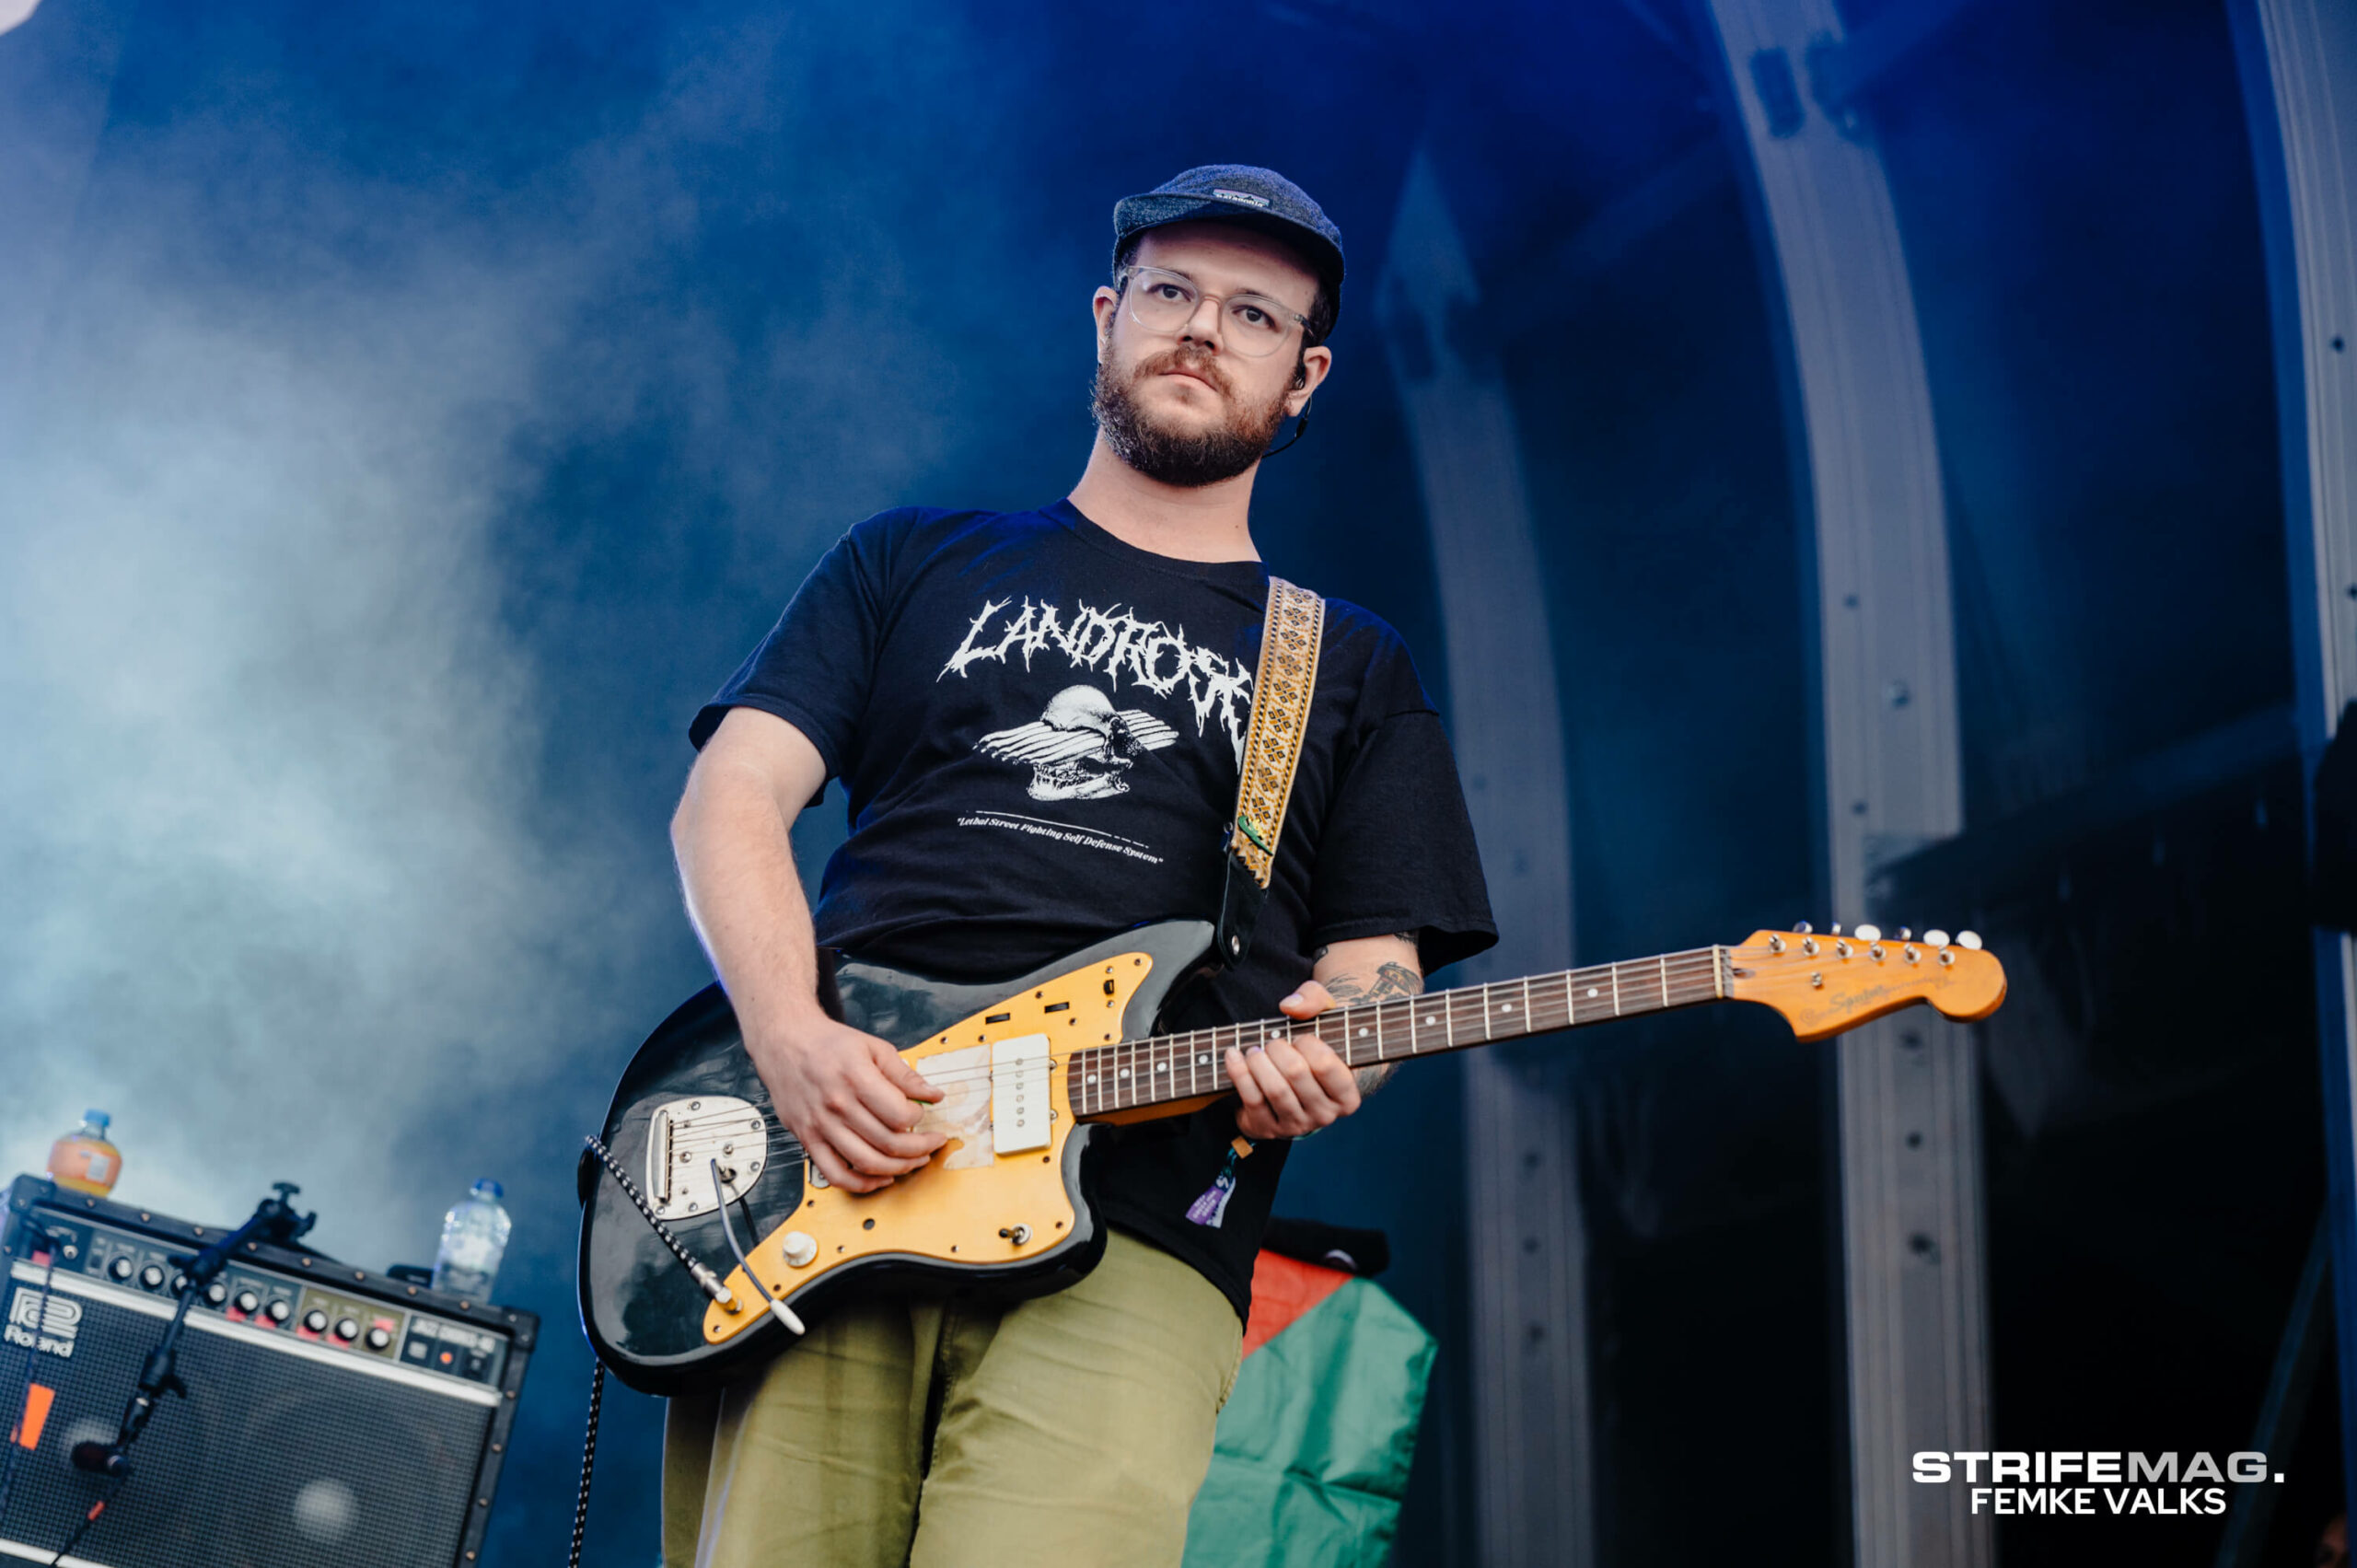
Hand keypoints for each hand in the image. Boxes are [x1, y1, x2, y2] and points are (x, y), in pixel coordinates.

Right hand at [744, 1010, 946, 1193]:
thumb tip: (932, 1094)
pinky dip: (862, 1184)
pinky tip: (880, 1178)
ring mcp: (821, 1125)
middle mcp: (837, 1105)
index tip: (922, 1113)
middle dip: (920, 1148)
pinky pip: (836, 1174)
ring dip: (898, 1169)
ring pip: (867, 1162)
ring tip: (913, 1162)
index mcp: (856, 1078)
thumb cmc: (827, 1044)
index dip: (919, 1118)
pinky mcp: (808, 1139)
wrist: (784, 1042)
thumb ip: (904, 1073)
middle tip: (932, 1144)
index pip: (899, 1114)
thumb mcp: (872, 1047)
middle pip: (888, 1142)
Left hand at [1227, 980, 1362, 1140]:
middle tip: (1273, 1041)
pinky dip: (1238, 1073)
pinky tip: (1234, 1056)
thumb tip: (1289, 1007)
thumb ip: (1315, 999)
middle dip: (1278, 1048)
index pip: (1324, 1064)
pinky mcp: (1268, 1129)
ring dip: (1258, 1061)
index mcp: (1348, 1097)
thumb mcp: (1325, 1014)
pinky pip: (1251, 1100)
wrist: (1296, 1073)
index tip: (1300, 1038)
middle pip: (1295, 1074)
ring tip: (1255, 1049)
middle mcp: (1325, 1117)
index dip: (1307, 1043)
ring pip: (1273, 1089)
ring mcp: (1296, 1126)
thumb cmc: (1316, 1042)